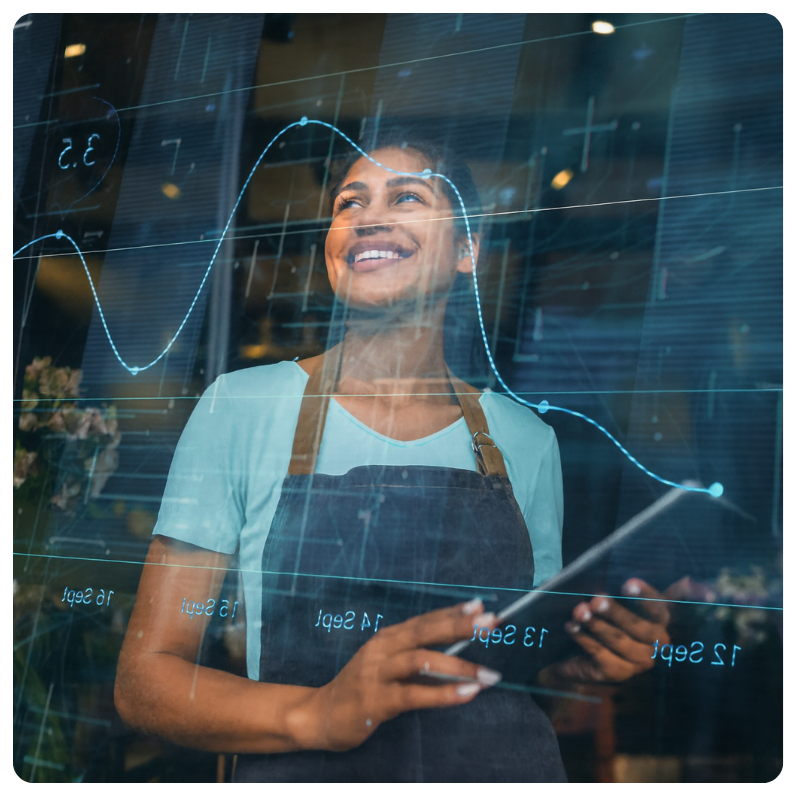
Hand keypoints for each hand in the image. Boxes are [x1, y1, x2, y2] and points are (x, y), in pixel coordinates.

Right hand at [303, 600, 501, 751]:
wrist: (321, 714)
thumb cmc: (363, 687)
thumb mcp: (388, 665)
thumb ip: (416, 654)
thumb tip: (458, 648)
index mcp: (388, 637)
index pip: (425, 620)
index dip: (453, 612)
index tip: (480, 605)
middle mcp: (383, 649)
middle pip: (425, 632)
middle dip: (459, 626)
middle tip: (490, 624)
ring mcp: (377, 673)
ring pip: (421, 660)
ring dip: (458, 666)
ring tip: (488, 674)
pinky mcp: (376, 700)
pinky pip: (414, 695)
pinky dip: (443, 694)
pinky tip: (467, 694)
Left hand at [553, 579, 675, 683]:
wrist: (580, 652)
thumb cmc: (603, 617)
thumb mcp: (614, 598)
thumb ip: (623, 586)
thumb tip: (644, 572)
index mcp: (659, 621)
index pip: (660, 608)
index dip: (647, 597)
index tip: (627, 584)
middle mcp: (656, 644)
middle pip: (641, 629)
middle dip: (617, 613)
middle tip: (596, 600)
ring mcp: (638, 662)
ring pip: (619, 642)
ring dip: (597, 625)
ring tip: (579, 611)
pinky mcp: (617, 673)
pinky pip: (601, 654)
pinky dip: (584, 638)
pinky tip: (571, 626)